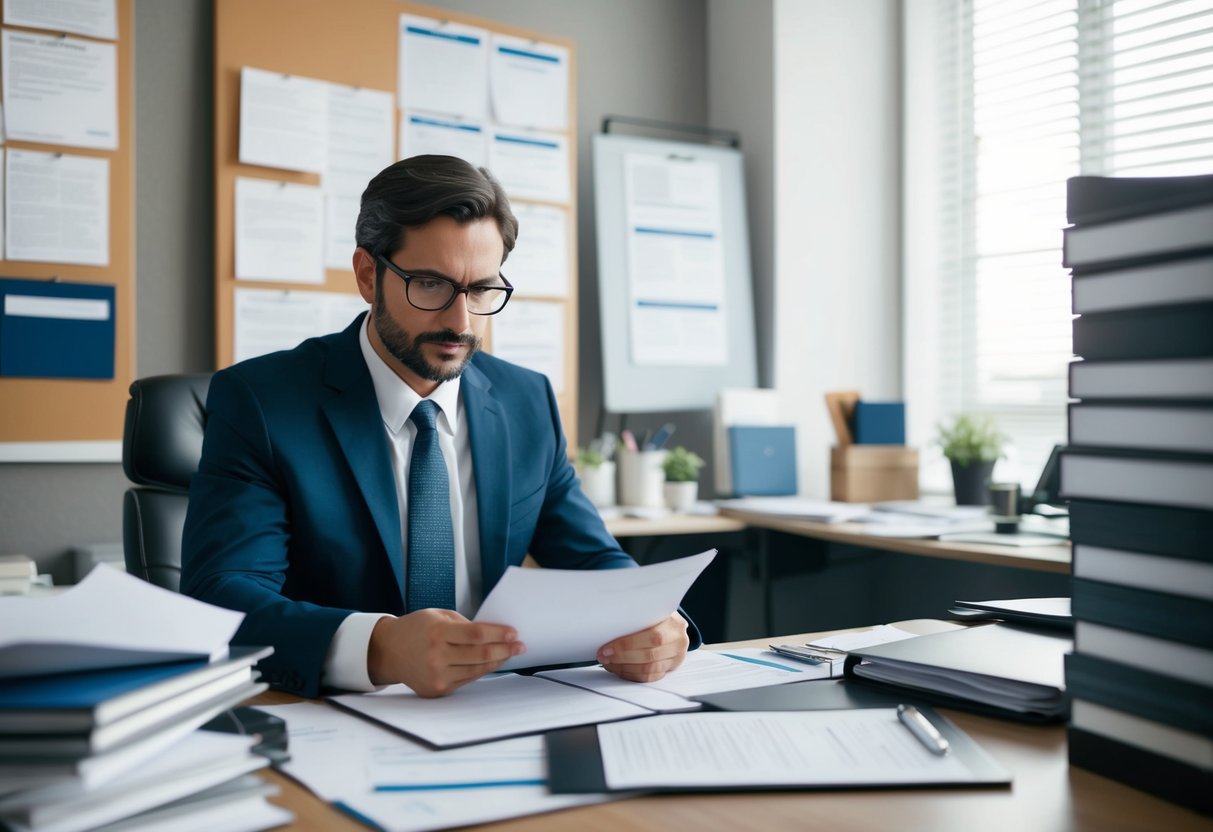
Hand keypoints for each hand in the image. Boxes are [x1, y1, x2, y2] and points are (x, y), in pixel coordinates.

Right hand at [367, 609, 524, 696]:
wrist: (388, 651)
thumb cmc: (415, 628)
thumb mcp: (438, 616)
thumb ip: (464, 624)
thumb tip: (493, 633)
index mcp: (437, 633)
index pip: (476, 634)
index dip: (498, 634)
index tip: (514, 633)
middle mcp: (437, 656)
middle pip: (481, 654)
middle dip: (505, 649)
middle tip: (520, 646)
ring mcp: (437, 675)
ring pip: (477, 670)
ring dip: (497, 661)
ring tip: (510, 654)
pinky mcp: (438, 689)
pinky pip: (467, 679)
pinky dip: (482, 670)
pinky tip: (492, 663)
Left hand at [597, 612, 688, 682]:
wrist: (673, 625)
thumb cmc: (657, 616)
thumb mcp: (651, 609)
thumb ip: (636, 616)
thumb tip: (608, 626)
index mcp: (674, 623)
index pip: (651, 636)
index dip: (627, 644)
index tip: (606, 648)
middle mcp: (678, 640)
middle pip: (649, 655)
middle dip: (621, 658)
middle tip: (604, 657)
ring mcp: (676, 656)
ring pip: (648, 669)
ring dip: (624, 668)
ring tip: (609, 663)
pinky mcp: (670, 668)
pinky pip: (650, 677)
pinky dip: (632, 675)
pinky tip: (620, 669)